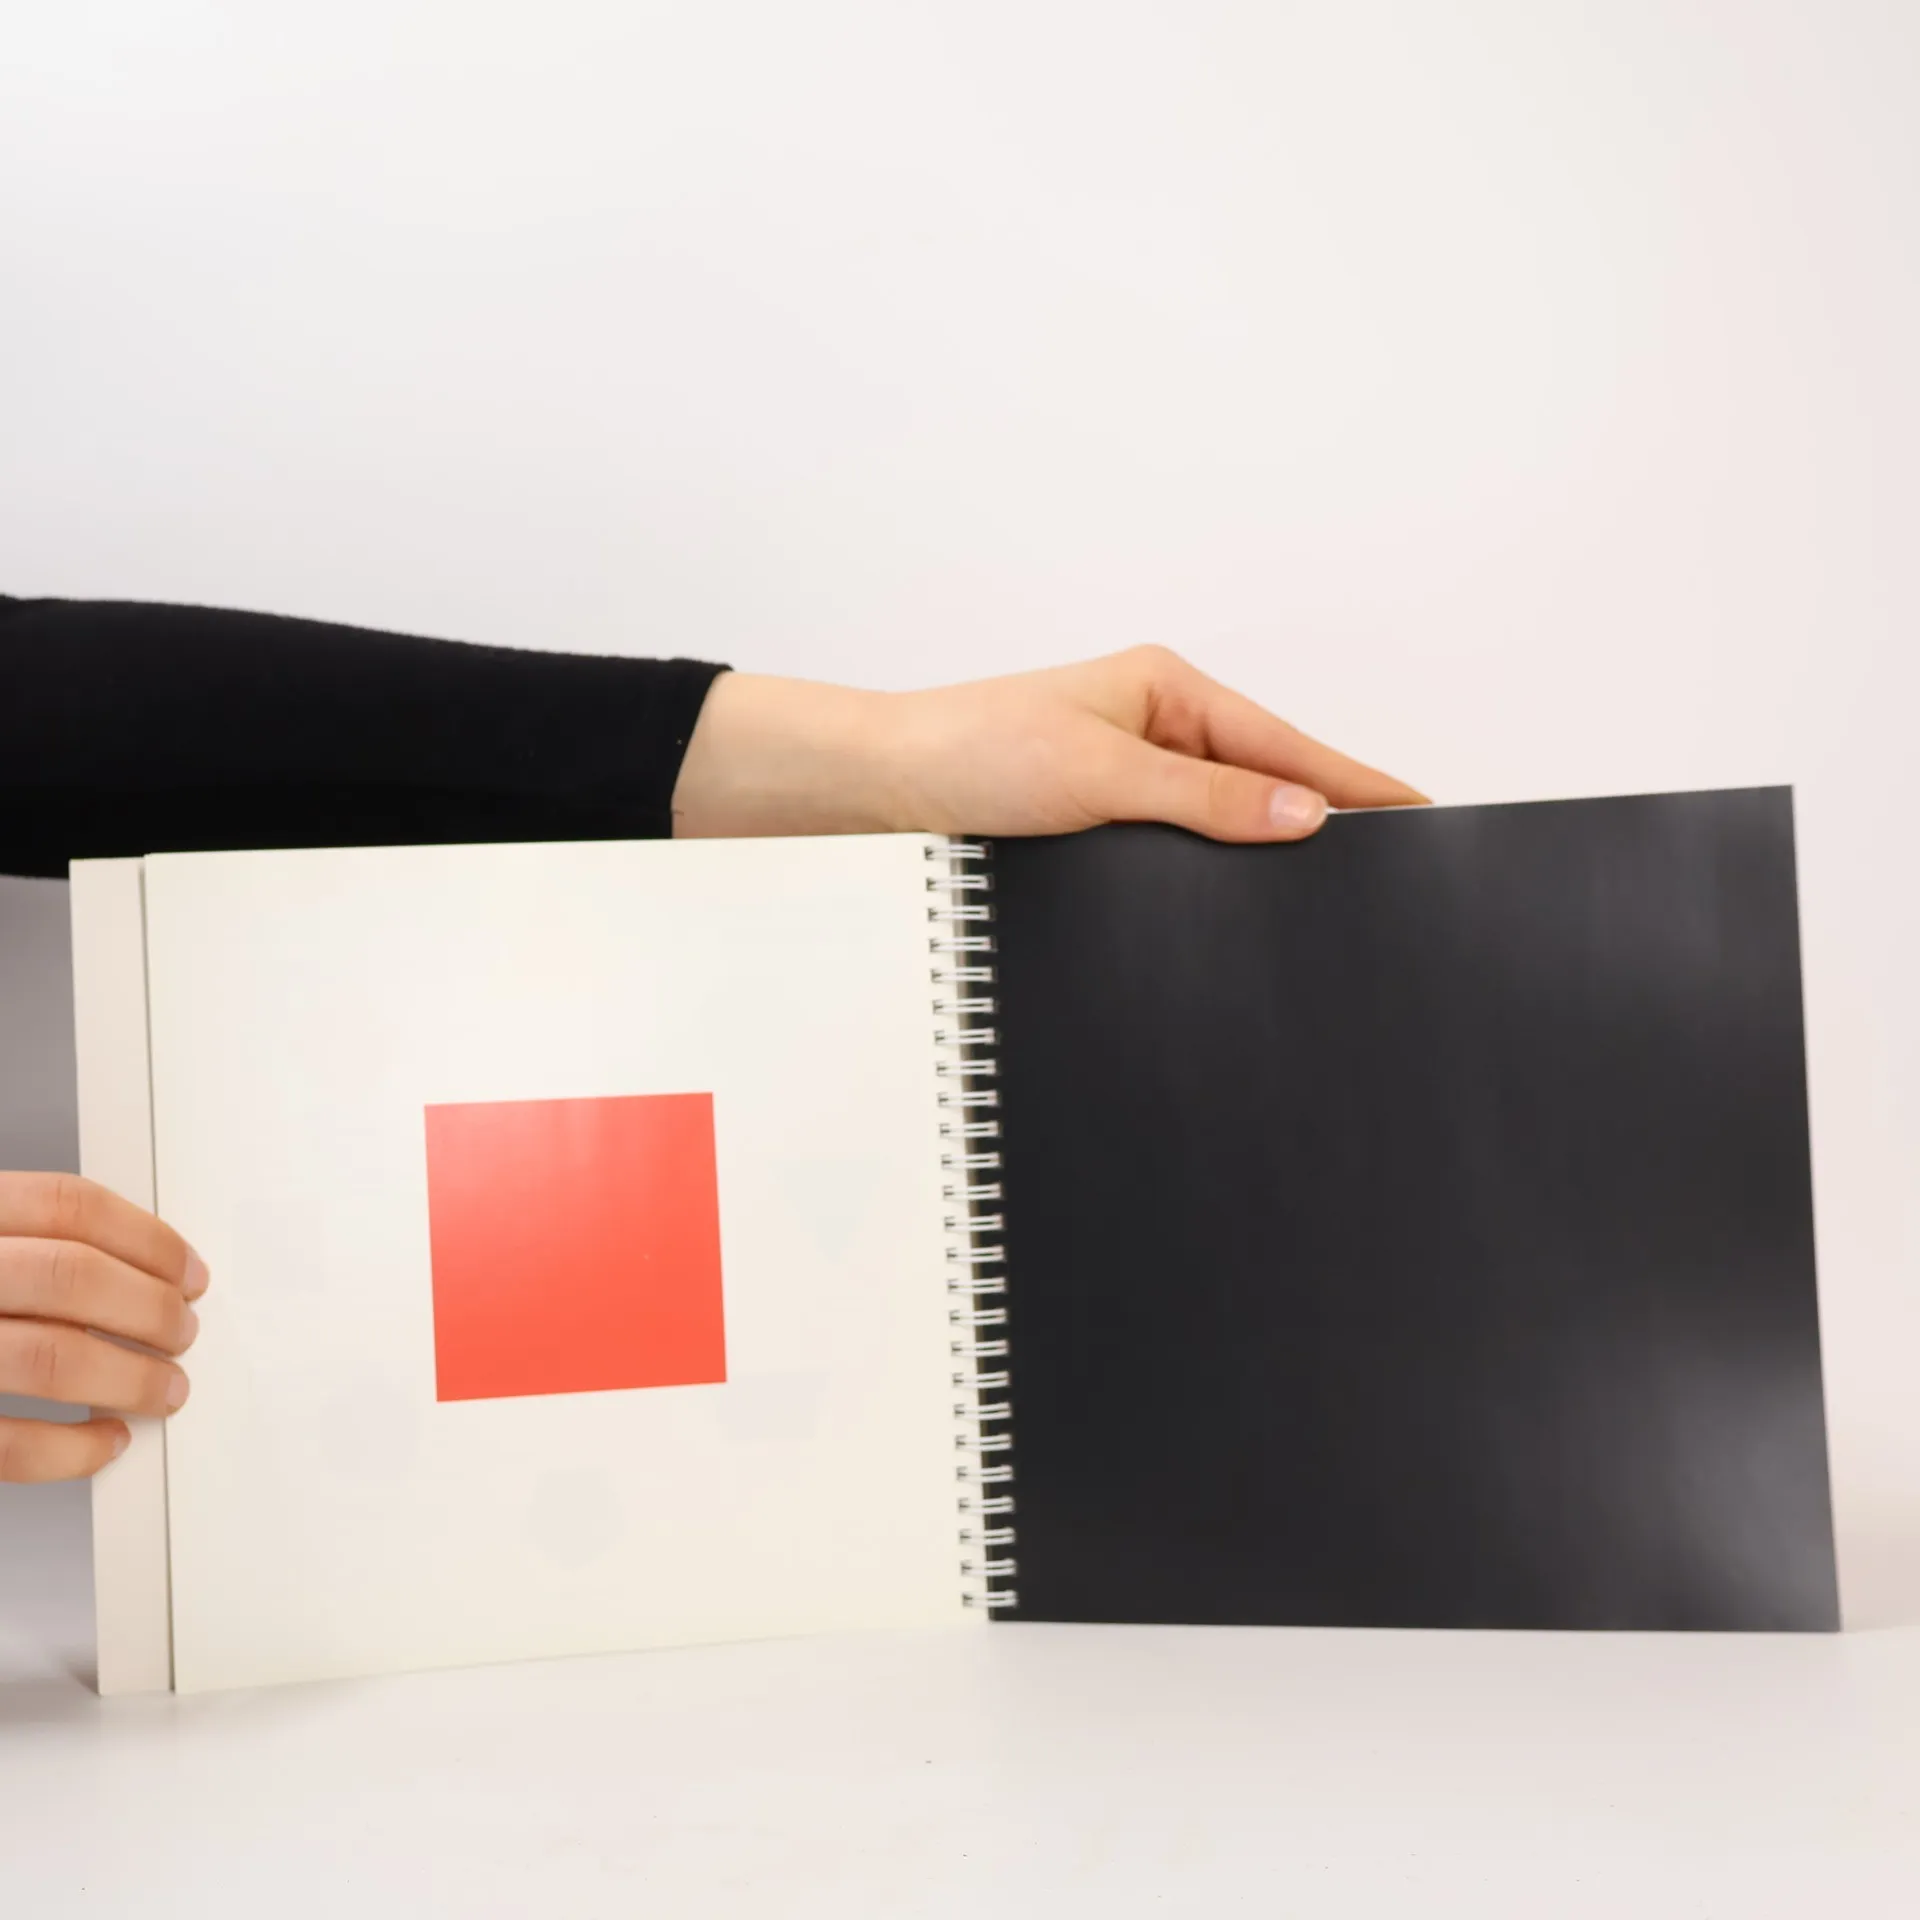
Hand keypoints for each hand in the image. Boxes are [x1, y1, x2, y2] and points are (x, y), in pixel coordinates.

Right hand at [0, 1173, 206, 1482]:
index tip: (189, 1271)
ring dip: (130, 1379)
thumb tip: (137, 1270)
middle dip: (150, 1310)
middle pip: (72, 1277)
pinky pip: (6, 1444)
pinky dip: (71, 1449)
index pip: (68, 1206)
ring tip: (164, 1388)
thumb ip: (19, 1243)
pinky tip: (103, 1443)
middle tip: (183, 1333)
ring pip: (51, 1356)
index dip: (147, 1238)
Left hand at [671, 647, 1425, 840]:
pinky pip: (1178, 849)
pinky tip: (1231, 911)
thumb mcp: (1100, 774)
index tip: (1421, 814)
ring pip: (1223, 823)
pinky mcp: (1099, 824)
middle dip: (1317, 827)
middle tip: (1385, 882)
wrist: (878, 789)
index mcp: (1167, 690)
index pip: (1286, 744)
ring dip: (1257, 858)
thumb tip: (1303, 815)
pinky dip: (1208, 875)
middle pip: (1264, 782)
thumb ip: (1206, 798)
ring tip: (1324, 905)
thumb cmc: (972, 753)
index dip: (1354, 785)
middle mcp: (1154, 729)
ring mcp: (1128, 778)